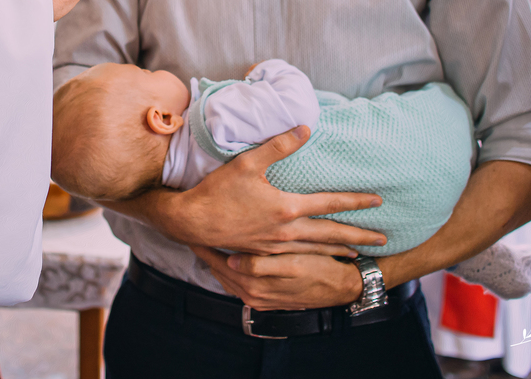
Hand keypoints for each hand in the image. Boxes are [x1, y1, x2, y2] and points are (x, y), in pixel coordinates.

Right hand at [132, 126, 385, 255]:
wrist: (193, 222)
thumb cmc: (218, 191)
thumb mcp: (248, 163)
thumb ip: (278, 146)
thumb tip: (305, 128)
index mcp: (287, 208)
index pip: (330, 204)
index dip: (356, 202)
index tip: (378, 201)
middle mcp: (286, 231)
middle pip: (331, 234)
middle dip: (359, 237)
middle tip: (383, 241)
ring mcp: (276, 246)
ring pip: (316, 250)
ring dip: (340, 250)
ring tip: (357, 254)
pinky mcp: (264, 254)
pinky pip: (299, 258)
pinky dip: (316, 258)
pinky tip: (319, 258)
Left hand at [196, 249, 363, 310]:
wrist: (340, 288)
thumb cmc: (318, 269)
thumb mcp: (293, 265)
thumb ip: (261, 265)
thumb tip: (233, 262)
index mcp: (256, 284)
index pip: (219, 263)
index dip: (205, 245)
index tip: (191, 231)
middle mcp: (252, 295)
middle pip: (218, 271)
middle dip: (205, 252)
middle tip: (191, 233)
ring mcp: (257, 299)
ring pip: (225, 277)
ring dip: (215, 261)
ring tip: (204, 242)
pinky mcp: (263, 300)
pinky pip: (237, 284)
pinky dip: (228, 272)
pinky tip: (226, 258)